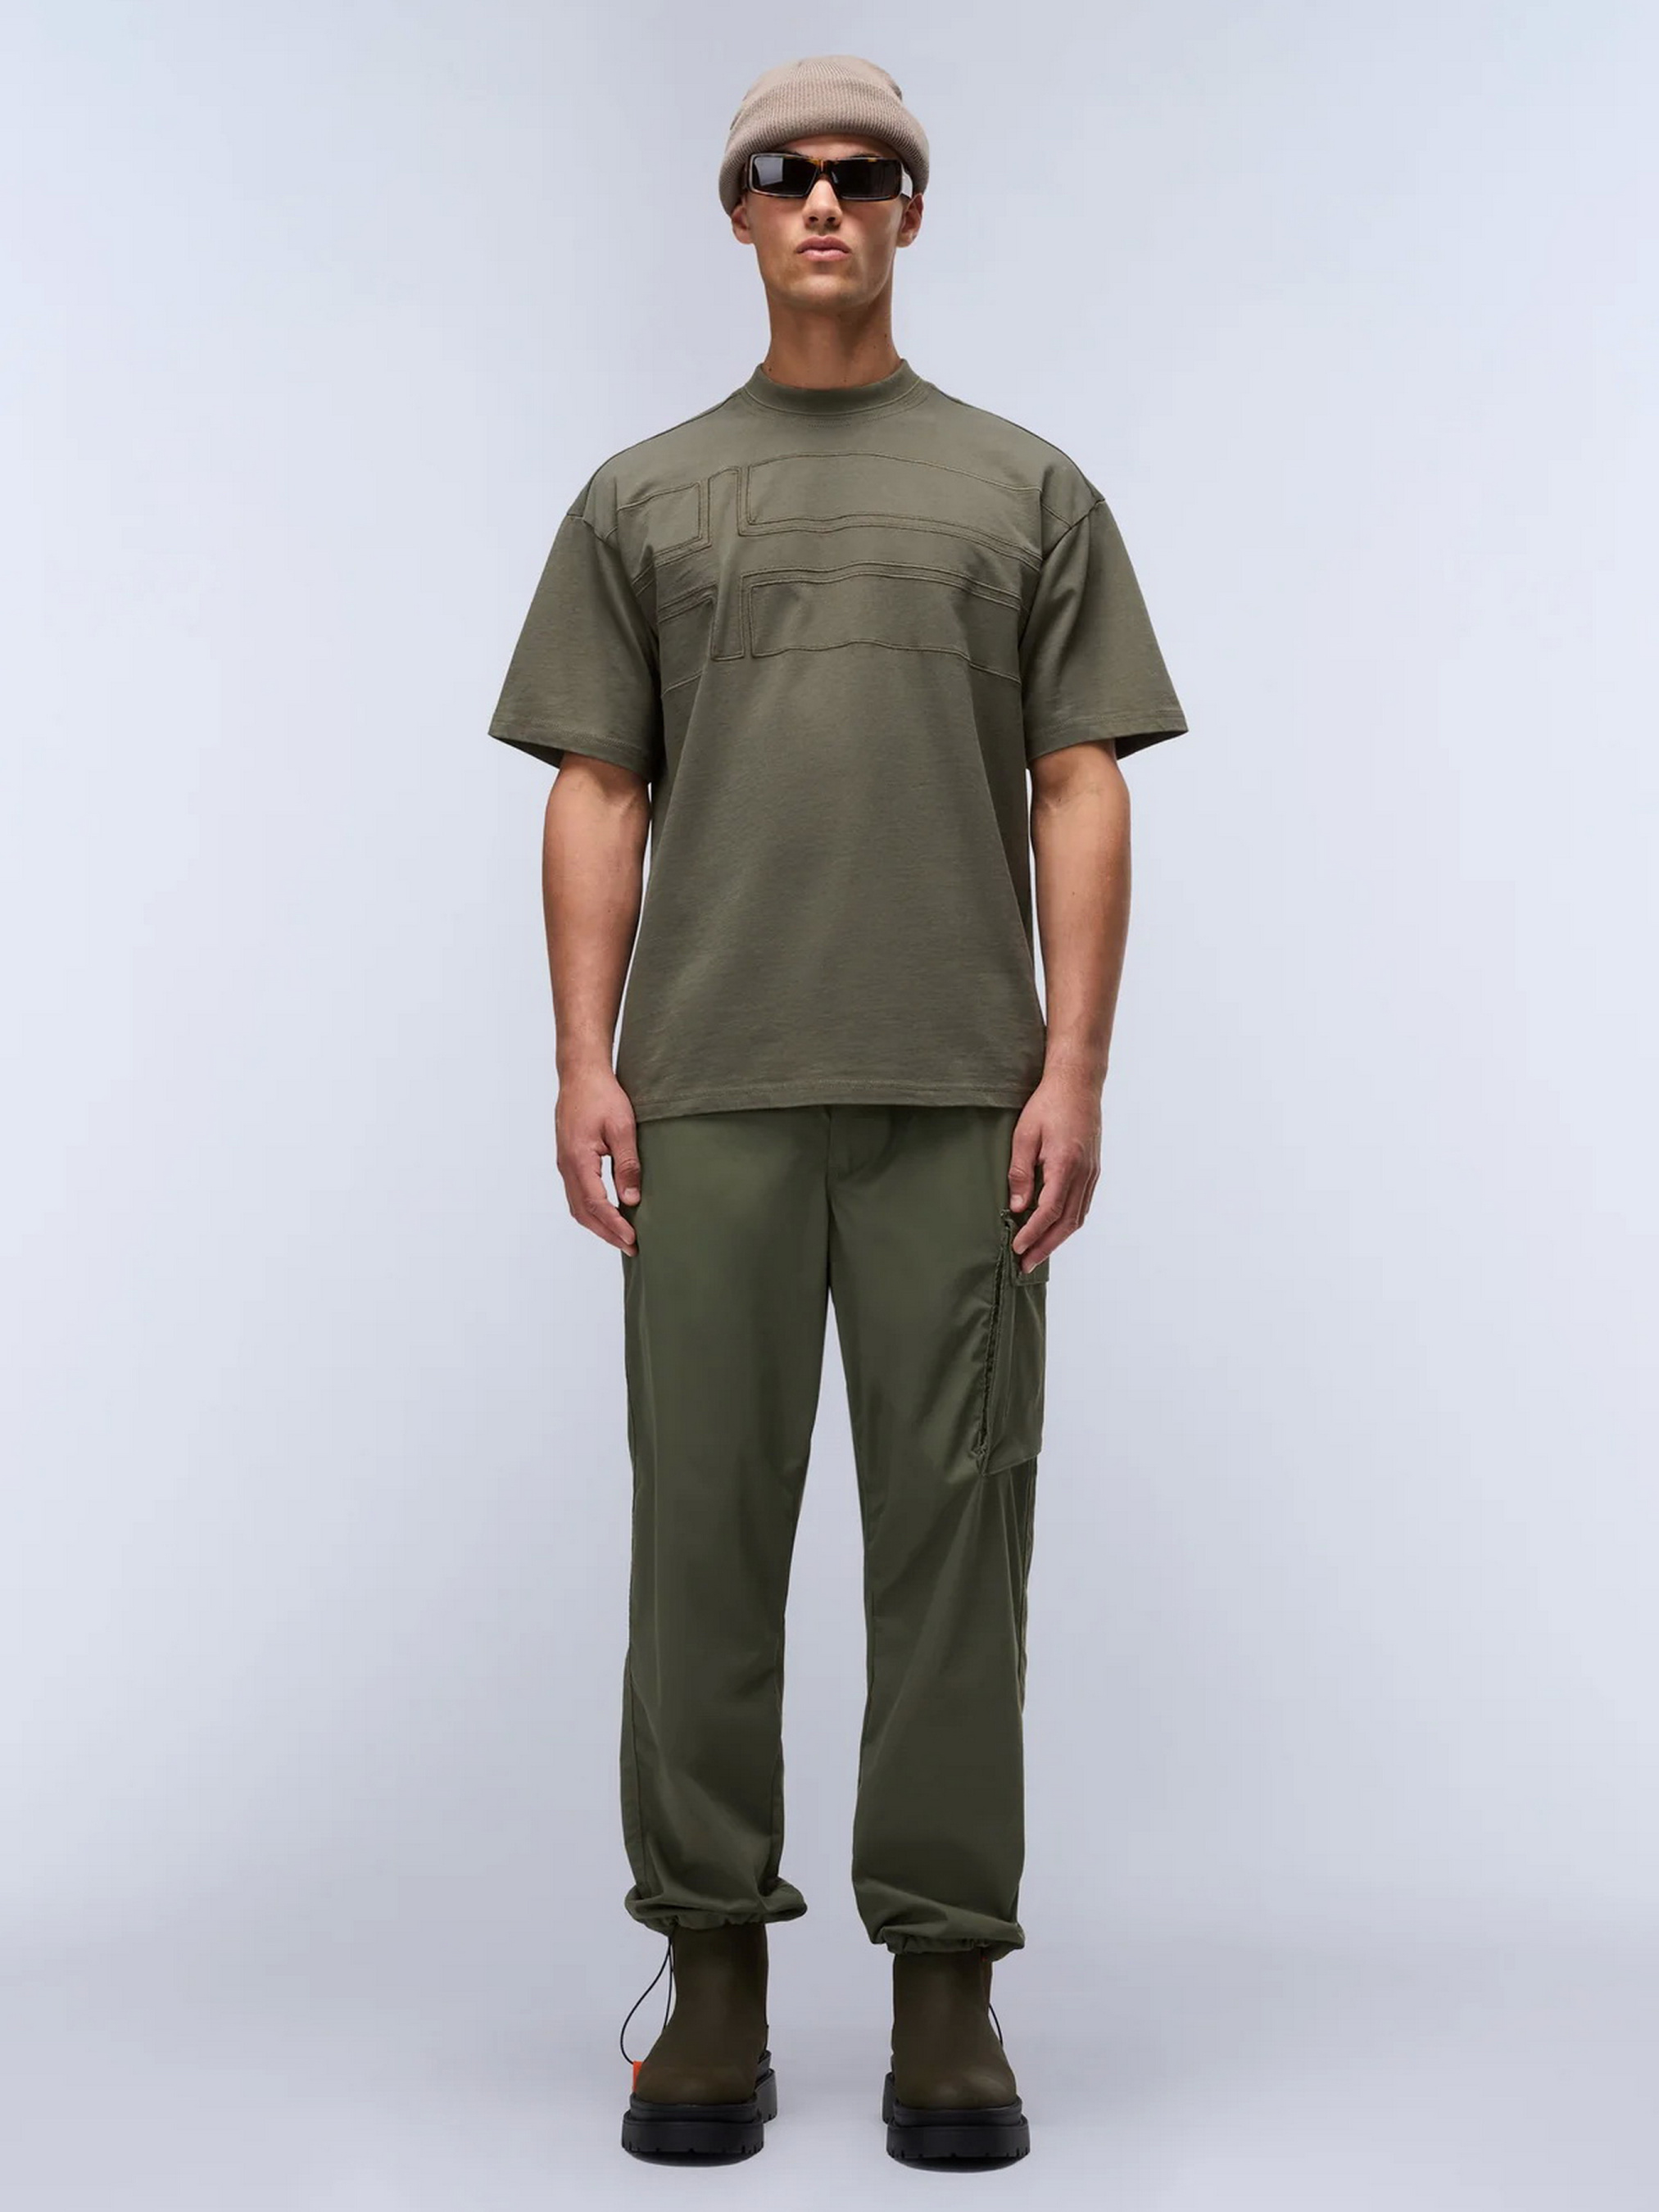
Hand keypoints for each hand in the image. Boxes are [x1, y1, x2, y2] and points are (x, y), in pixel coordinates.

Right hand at [556, 1065, 641, 1252]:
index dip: (614, 1225)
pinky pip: (577, 1195)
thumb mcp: (622, 1127)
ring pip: (577, 1206)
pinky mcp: (568, 1160)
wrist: (580, 1074)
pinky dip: (592, 1211)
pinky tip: (608, 1214)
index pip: (596, 1204)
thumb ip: (627, 1164)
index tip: (632, 1239)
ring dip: (598, 1225)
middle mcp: (566, 1166)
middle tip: (631, 1247)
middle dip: (606, 1233)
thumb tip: (631, 1199)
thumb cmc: (601, 1095)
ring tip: (621, 1237)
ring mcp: (565, 1164)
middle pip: (583, 1212)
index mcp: (578, 1160)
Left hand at [1006, 1072, 1101, 1270]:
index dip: (1033, 1233)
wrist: (1078, 1083)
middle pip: (1066, 1222)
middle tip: (1026, 1265)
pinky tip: (1054, 1230)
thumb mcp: (1024, 1135)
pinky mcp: (1094, 1170)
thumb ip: (1020, 1172)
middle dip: (1045, 1246)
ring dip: (1057, 1239)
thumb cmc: (1048, 1104)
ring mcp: (1092, 1173)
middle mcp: (1084, 1173)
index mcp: (1066, 1164)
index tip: (1017, 1248)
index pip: (1049, 1211)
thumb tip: (1016, 1207)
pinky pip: (1082, 1205)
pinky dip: (1068, 1223)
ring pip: (1077, 1217)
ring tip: (1037, 1253)